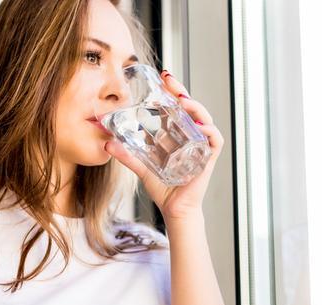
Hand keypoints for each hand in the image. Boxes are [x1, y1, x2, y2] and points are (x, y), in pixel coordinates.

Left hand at [103, 69, 223, 221]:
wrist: (174, 210)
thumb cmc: (163, 188)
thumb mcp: (142, 167)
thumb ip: (126, 155)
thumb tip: (107, 142)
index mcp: (178, 134)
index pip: (177, 106)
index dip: (172, 90)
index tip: (162, 76)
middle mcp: (192, 136)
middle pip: (191, 108)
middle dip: (182, 92)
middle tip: (169, 81)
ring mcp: (202, 146)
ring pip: (205, 119)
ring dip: (195, 107)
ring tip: (183, 100)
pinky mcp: (209, 159)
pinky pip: (214, 140)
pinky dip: (210, 131)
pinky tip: (200, 126)